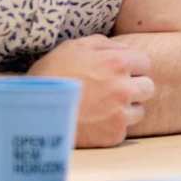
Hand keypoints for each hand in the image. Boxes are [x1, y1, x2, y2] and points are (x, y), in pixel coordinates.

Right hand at [28, 35, 154, 147]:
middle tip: (115, 90)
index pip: (146, 64)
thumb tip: (125, 50)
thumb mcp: (76, 46)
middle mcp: (123, 88)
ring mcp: (119, 114)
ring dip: (127, 109)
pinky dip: (113, 127)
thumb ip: (105, 45)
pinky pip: (124, 130)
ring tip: (104, 107)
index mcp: (117, 63)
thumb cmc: (52, 74)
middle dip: (135, 87)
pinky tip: (95, 121)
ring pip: (139, 111)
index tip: (121, 72)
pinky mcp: (113, 135)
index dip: (133, 67)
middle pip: (148, 88)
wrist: (32, 110)